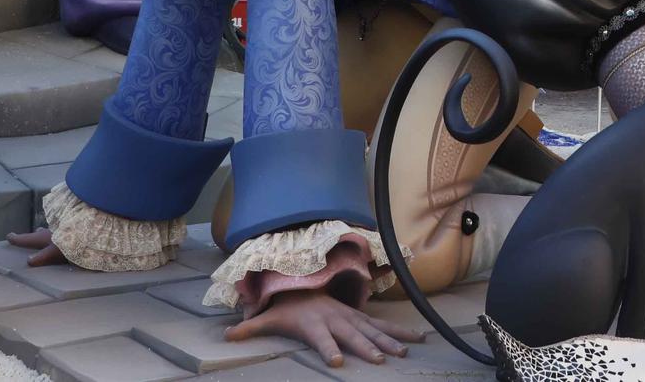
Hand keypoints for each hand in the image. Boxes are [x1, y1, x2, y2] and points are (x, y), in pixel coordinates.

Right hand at [5, 228, 71, 267]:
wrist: (91, 224)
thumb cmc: (71, 239)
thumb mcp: (54, 251)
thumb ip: (42, 257)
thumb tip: (29, 261)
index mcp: (44, 236)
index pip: (27, 238)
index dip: (18, 239)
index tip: (9, 236)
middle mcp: (52, 230)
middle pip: (42, 232)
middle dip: (38, 234)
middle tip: (35, 232)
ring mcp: (65, 228)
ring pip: (55, 230)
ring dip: (53, 232)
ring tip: (52, 235)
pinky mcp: (77, 229)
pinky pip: (68, 231)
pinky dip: (66, 233)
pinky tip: (70, 236)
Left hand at [224, 286, 421, 366]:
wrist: (305, 283)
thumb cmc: (287, 308)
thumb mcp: (268, 317)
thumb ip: (251, 327)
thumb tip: (226, 335)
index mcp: (314, 325)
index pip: (321, 339)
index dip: (328, 348)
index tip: (336, 361)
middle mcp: (335, 320)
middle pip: (353, 336)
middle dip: (368, 347)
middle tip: (382, 360)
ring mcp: (350, 318)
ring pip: (373, 330)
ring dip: (391, 340)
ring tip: (406, 351)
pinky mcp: (360, 318)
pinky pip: (382, 326)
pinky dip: (401, 332)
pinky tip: (418, 339)